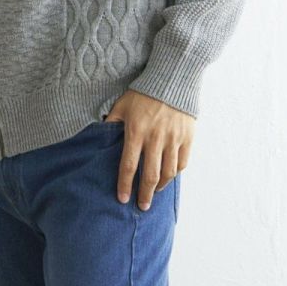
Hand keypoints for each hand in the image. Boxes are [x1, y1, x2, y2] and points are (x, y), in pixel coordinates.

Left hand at [103, 91, 193, 209]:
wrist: (173, 78)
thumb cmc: (144, 92)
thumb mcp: (122, 105)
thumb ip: (111, 123)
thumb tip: (98, 137)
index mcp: (136, 132)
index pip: (128, 166)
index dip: (124, 185)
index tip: (122, 199)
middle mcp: (155, 138)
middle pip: (149, 176)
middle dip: (145, 195)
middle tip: (142, 207)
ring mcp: (173, 139)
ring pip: (168, 173)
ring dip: (160, 186)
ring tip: (154, 191)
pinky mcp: (187, 137)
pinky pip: (182, 162)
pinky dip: (175, 172)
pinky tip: (169, 175)